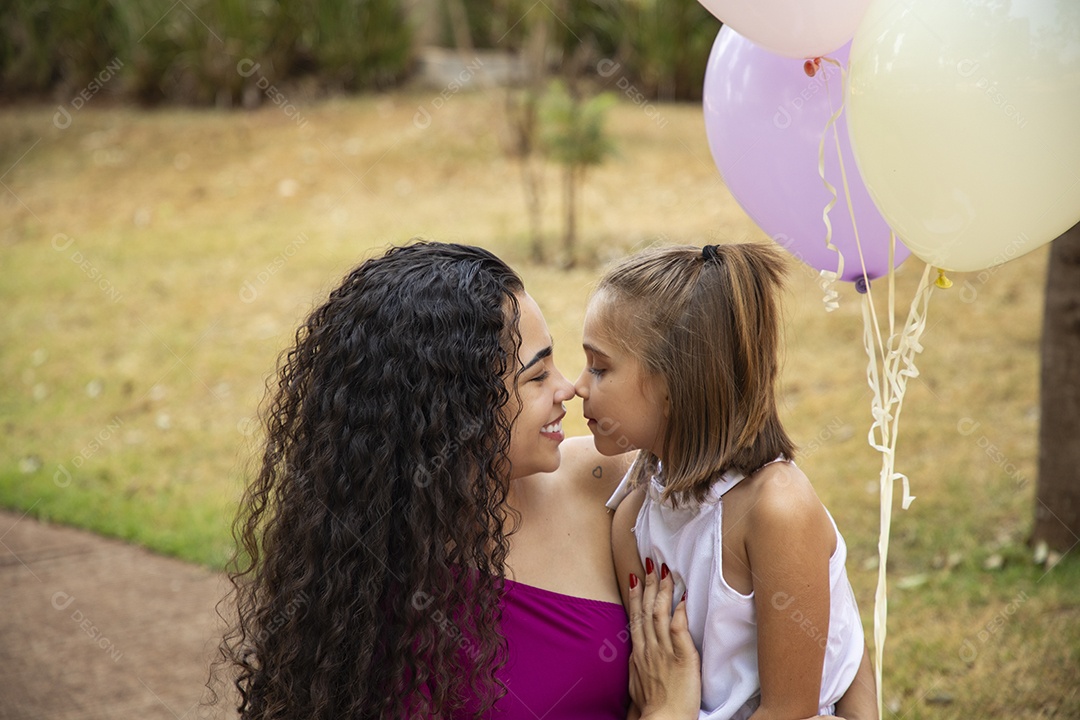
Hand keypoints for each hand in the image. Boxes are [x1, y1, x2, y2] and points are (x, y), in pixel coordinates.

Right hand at [627, 559, 700, 719]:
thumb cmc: (652, 710)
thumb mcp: (637, 684)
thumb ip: (637, 666)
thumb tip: (636, 655)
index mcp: (638, 653)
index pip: (636, 617)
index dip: (636, 596)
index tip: (635, 577)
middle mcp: (649, 648)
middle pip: (646, 609)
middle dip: (648, 584)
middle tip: (650, 563)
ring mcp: (664, 651)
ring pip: (660, 613)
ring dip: (662, 590)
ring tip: (665, 571)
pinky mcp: (683, 657)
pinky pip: (680, 629)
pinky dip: (680, 611)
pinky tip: (683, 597)